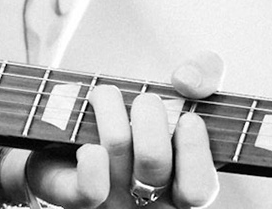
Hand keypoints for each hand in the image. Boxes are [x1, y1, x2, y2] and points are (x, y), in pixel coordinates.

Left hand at [22, 52, 223, 207]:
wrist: (68, 128)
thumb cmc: (139, 115)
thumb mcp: (181, 91)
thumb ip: (203, 75)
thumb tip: (185, 81)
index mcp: (178, 183)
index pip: (198, 188)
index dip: (194, 153)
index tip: (189, 119)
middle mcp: (147, 198)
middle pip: (154, 163)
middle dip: (149, 118)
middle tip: (146, 101)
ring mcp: (110, 199)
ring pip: (117, 150)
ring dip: (112, 108)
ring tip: (106, 95)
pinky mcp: (72, 194)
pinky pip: (88, 190)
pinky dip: (92, 162)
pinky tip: (90, 145)